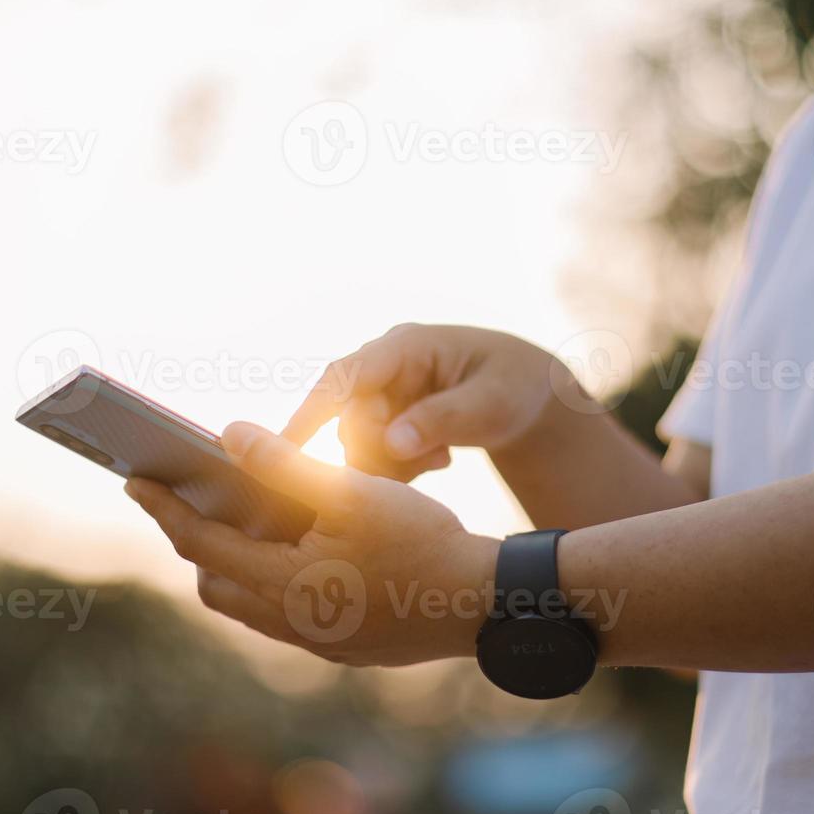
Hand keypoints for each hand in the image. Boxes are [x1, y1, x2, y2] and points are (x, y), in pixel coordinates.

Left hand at [125, 421, 499, 666]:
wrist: (484, 605)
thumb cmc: (423, 543)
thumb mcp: (352, 492)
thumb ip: (285, 465)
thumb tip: (228, 436)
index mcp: (282, 585)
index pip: (199, 543)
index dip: (164, 507)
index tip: (133, 479)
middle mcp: (290, 622)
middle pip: (215, 583)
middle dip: (195, 541)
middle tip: (187, 499)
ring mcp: (318, 642)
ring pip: (250, 605)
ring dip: (235, 564)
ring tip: (241, 520)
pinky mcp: (345, 648)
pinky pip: (286, 617)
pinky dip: (273, 582)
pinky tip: (299, 552)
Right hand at [284, 324, 585, 480]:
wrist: (530, 395)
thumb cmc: (516, 386)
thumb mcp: (492, 402)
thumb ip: (443, 420)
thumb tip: (392, 442)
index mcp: (405, 346)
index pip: (342, 378)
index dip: (310, 412)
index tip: (283, 449)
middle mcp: (383, 367)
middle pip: (349, 421)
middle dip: (383, 453)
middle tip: (434, 462)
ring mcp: (383, 393)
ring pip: (358, 444)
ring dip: (394, 464)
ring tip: (441, 458)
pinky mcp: (387, 418)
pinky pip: (372, 454)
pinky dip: (400, 467)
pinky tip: (438, 459)